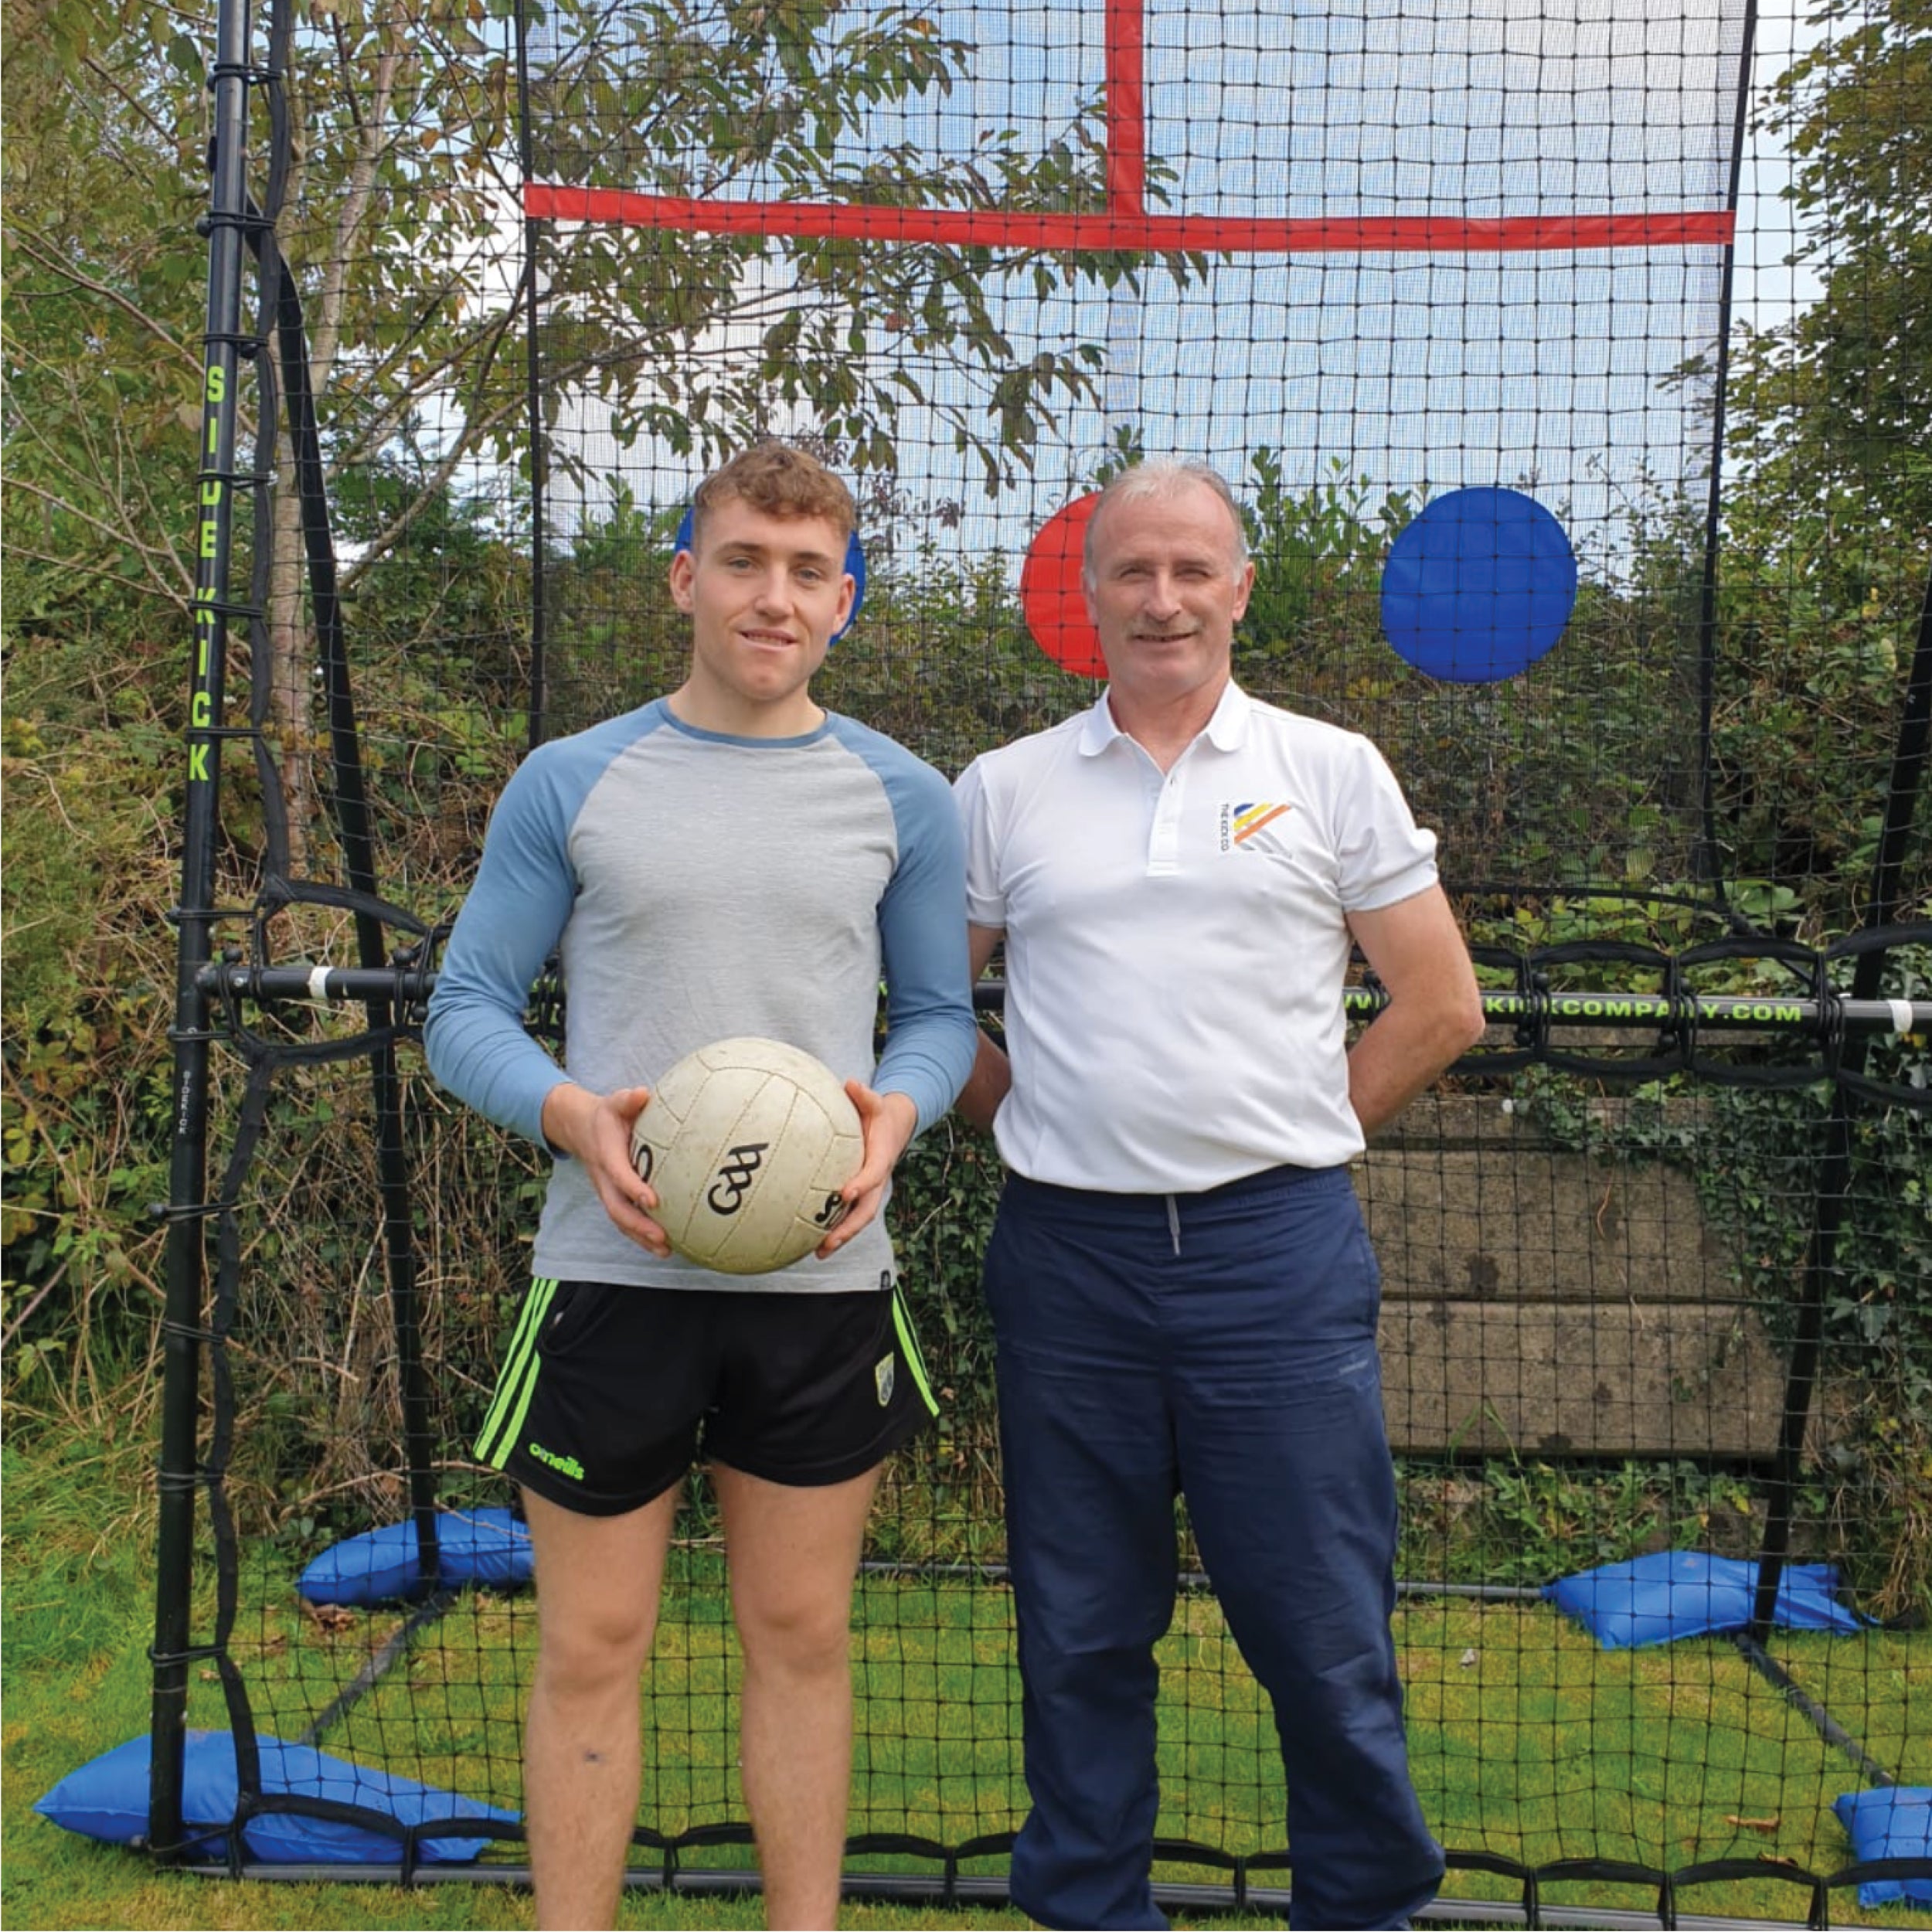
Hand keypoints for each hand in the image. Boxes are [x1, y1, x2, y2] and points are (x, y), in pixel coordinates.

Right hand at [539, 1081, 671, 1257]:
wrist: (581, 1128)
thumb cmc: (607, 1115)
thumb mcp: (615, 1102)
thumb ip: (628, 1100)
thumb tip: (642, 1094)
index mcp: (606, 1155)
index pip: (618, 1175)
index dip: (633, 1188)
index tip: (653, 1200)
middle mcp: (604, 1178)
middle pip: (617, 1208)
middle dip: (638, 1226)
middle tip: (662, 1238)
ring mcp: (607, 1191)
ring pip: (620, 1220)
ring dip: (640, 1238)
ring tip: (665, 1250)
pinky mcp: (613, 1198)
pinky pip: (625, 1220)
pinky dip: (641, 1236)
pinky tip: (664, 1247)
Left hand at [816, 1083, 917, 1257]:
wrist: (895, 1128)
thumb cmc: (879, 1114)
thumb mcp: (876, 1102)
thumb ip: (865, 1095)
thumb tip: (850, 1083)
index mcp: (880, 1159)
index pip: (872, 1175)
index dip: (861, 1185)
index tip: (844, 1193)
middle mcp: (876, 1180)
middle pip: (866, 1210)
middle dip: (849, 1228)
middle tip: (829, 1241)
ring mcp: (869, 1191)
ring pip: (857, 1219)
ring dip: (841, 1237)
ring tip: (819, 1252)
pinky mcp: (859, 1195)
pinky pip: (848, 1215)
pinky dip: (834, 1229)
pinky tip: (812, 1241)